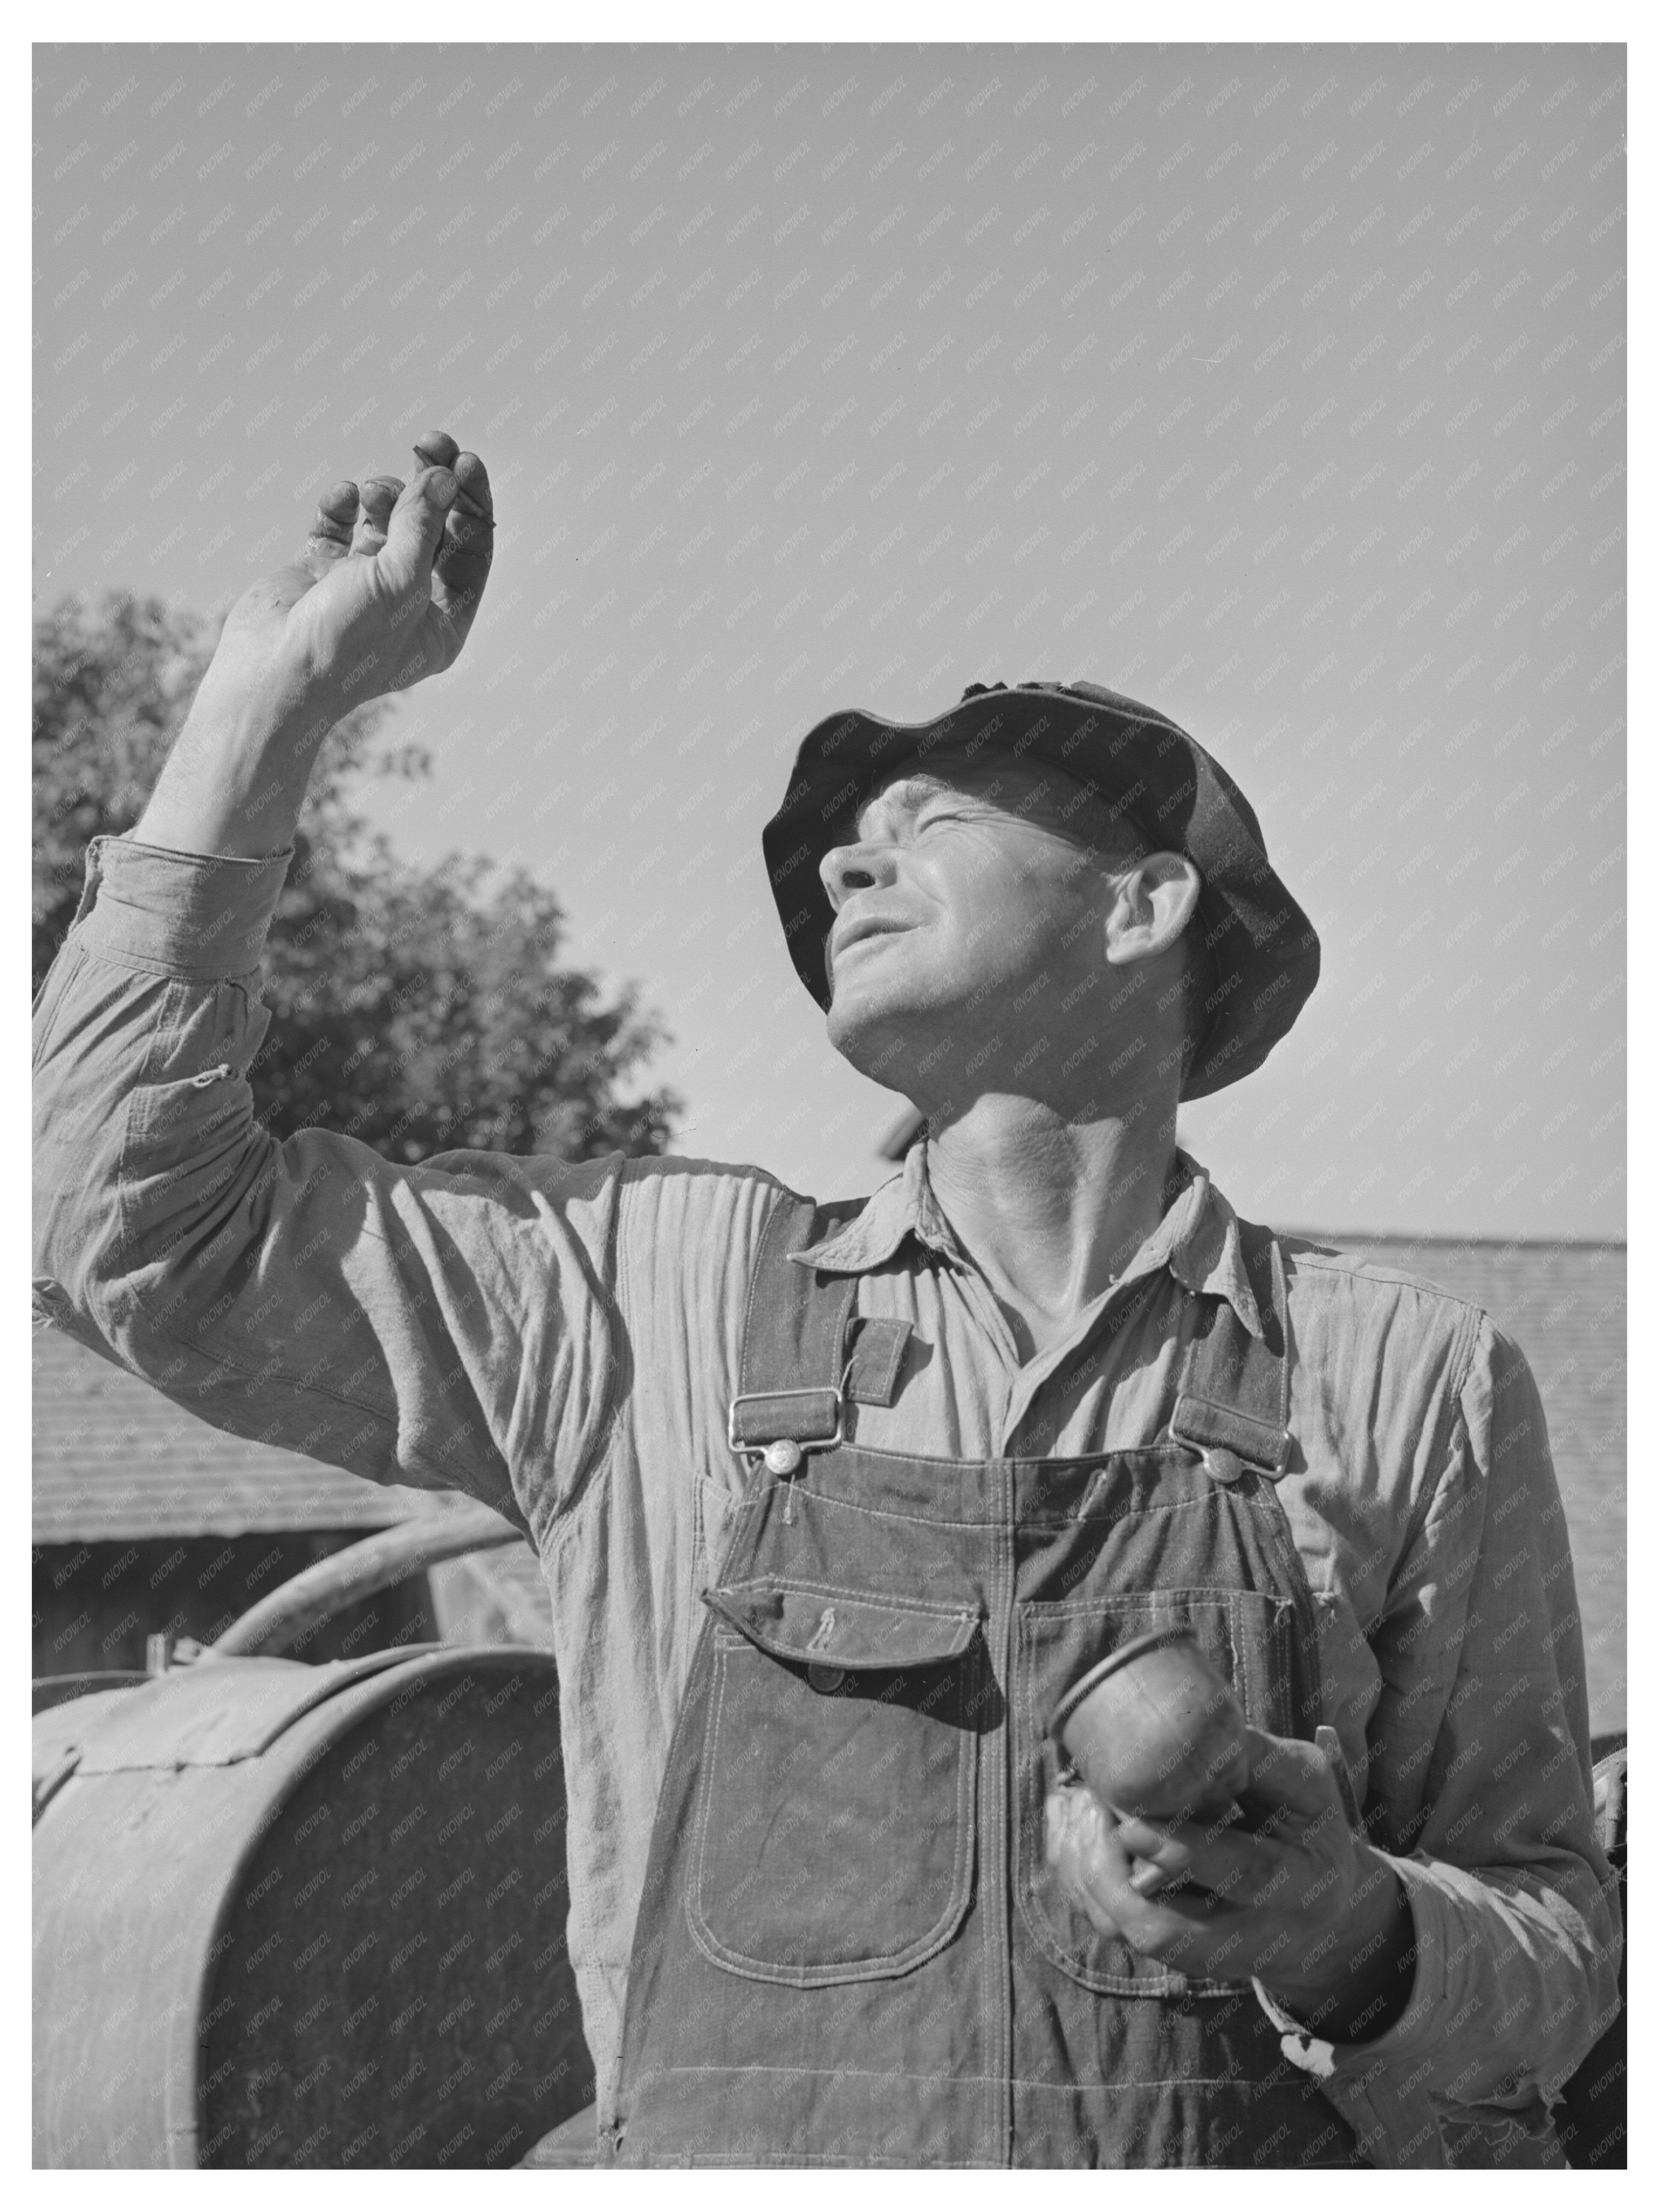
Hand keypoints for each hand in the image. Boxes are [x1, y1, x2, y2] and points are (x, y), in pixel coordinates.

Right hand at [186, 429, 494, 744]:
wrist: (270, 674)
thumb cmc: (345, 643)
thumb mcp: (399, 580)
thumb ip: (424, 524)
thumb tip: (445, 475)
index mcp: (440, 621)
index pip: (471, 551)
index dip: (472, 503)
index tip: (463, 459)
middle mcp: (405, 604)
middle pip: (433, 530)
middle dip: (431, 484)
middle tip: (428, 441)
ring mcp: (360, 586)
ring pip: (386, 521)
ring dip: (385, 494)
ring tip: (371, 490)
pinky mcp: (319, 573)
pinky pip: (338, 525)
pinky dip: (341, 506)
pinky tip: (339, 497)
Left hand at [1045, 1726, 1411, 2036]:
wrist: (1321, 1915)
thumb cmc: (1310, 1830)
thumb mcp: (1309, 1787)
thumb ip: (1262, 1759)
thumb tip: (1198, 1730)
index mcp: (1301, 1886)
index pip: (1242, 1875)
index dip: (1183, 1850)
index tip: (1131, 1821)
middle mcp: (1254, 1938)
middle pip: (1170, 1933)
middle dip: (1115, 1879)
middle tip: (1087, 1810)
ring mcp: (1212, 1958)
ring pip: (1135, 1936)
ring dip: (1092, 1878)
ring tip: (1075, 1810)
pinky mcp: (1180, 1958)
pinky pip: (1120, 1931)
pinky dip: (1086, 1883)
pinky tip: (1073, 1829)